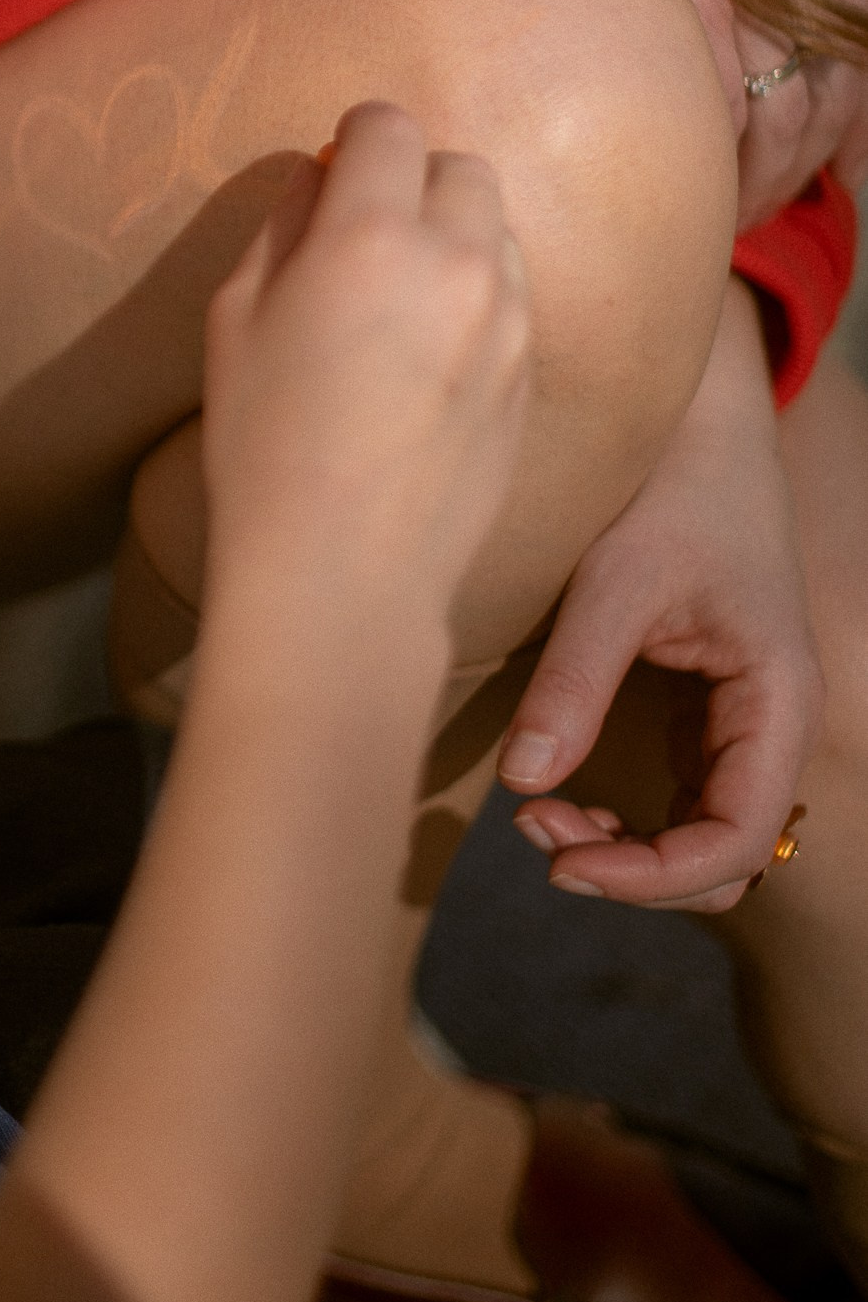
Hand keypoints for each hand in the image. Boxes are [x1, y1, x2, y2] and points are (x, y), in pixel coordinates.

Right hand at [201, 104, 531, 641]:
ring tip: (402, 296)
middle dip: (416, 178)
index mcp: (369, 237)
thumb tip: (318, 179)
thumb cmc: (264, 446)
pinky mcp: (529, 376)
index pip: (389, 124)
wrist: (345, 572)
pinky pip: (513, 299)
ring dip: (455, 236)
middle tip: (369, 230)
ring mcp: (505, 322)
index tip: (337, 164)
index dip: (357, 135)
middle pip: (461, 166)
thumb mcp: (235, 320)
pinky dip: (477, 297)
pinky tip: (429, 354)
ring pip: (499, 230)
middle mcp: (455, 264)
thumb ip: (282, 228)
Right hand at [434, 0, 867, 228]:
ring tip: (722, 211)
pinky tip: (696, 185)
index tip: (851, 167)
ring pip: (785, 121)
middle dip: (805, 164)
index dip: (857, 122)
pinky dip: (719, 164)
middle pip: (831, 96)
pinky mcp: (690, 6)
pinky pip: (725, 116)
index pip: (860, 45)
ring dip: (761, 180)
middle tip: (763, 203)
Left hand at [499, 281, 820, 913]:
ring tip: (537, 817)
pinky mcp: (703, 713)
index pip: (734, 838)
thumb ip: (574, 679)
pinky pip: (679, 802)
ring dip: (626, 850)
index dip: (650, 876)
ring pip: (699, 838)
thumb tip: (523, 783)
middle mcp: (770, 727)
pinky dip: (624, 817)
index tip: (558, 864)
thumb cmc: (672, 488)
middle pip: (722, 857)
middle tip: (535, 832)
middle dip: (631, 868)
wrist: (695, 425)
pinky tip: (557, 792)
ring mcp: (739, 725)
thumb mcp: (617, 581)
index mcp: (777, 701)